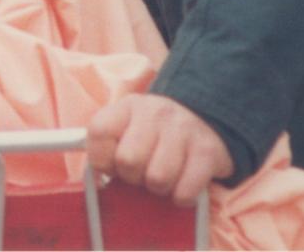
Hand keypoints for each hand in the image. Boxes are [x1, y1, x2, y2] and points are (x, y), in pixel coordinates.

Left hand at [87, 93, 232, 206]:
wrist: (203, 119)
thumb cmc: (155, 134)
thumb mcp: (126, 127)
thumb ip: (105, 147)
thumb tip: (96, 183)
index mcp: (128, 106)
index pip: (98, 132)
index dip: (101, 159)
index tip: (113, 165)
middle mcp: (155, 112)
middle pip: (128, 161)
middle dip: (132, 177)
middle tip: (142, 172)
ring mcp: (183, 130)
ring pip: (157, 179)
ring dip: (158, 188)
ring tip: (163, 177)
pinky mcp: (207, 152)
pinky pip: (185, 191)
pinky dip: (181, 197)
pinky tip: (182, 184)